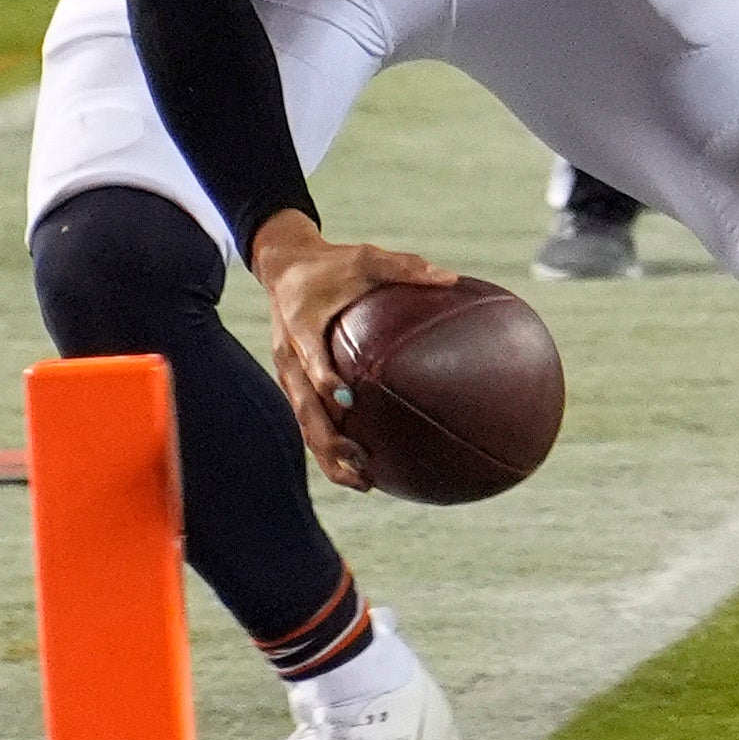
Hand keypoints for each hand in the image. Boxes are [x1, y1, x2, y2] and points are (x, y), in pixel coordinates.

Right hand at [248, 210, 457, 492]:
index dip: (323, 379)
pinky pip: (311, 420)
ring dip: (329, 456)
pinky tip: (364, 468)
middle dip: (328, 439)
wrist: (285, 266)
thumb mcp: (366, 256)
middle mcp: (289, 357)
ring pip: (304, 424)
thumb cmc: (332, 263)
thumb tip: (453, 279)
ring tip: (363, 483)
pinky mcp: (295, 384)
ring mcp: (289, 375)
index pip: (309, 357)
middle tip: (360, 461)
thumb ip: (405, 267)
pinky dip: (331, 445)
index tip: (346, 400)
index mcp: (301, 325)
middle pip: (303, 408)